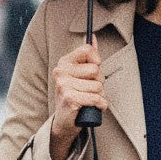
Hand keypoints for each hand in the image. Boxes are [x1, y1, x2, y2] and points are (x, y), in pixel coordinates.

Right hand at [50, 36, 107, 159]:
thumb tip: (93, 37)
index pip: (87, 49)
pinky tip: (93, 107)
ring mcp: (63, 85)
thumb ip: (88, 56)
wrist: (65, 122)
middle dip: (99, 82)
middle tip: (89, 90)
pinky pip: (96, 98)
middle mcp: (61, 72)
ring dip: (100, 96)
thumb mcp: (81, 74)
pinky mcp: (69, 99)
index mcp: (64, 62)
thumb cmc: (76, 96)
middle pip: (96, 70)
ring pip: (98, 86)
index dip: (97, 61)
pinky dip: (100, 105)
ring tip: (89, 100)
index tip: (93, 72)